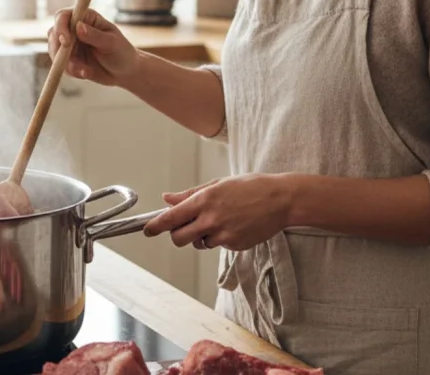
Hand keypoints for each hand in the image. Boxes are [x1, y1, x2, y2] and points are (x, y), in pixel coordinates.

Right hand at [48, 8, 140, 85]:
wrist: (125, 72)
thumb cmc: (122, 52)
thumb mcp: (112, 43)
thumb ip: (95, 36)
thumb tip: (78, 27)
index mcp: (86, 18)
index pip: (64, 16)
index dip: (60, 27)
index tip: (66, 42)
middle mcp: (74, 29)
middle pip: (54, 34)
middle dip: (59, 50)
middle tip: (73, 64)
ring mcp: (70, 44)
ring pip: (54, 51)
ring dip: (66, 64)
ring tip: (85, 72)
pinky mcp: (69, 59)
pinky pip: (61, 65)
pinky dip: (71, 71)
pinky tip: (86, 73)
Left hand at [142, 175, 292, 251]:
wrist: (281, 200)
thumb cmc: (251, 187)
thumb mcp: (218, 184)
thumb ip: (190, 194)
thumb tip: (167, 198)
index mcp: (204, 200)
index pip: (171, 218)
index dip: (155, 226)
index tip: (147, 230)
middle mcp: (211, 219)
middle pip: (179, 238)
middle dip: (177, 235)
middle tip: (184, 227)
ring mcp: (224, 235)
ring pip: (198, 243)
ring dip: (200, 236)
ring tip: (218, 220)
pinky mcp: (235, 245)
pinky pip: (217, 245)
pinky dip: (220, 238)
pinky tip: (234, 224)